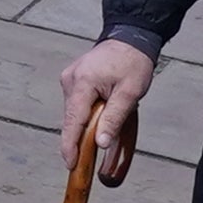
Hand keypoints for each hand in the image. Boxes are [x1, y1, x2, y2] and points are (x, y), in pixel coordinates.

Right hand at [59, 39, 151, 185]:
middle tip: (88, 159)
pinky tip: (99, 116)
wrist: (130, 39)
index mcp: (82, 83)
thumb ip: (114, 118)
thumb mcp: (130, 93)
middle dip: (79, 138)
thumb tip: (101, 143)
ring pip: (74, 112)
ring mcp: (69, 79)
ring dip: (85, 125)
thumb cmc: (133, 64)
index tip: (70, 163)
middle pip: (72, 118)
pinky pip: (77, 104)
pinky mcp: (73, 79)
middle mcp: (70, 80)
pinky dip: (86, 115)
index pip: (73, 120)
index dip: (70, 145)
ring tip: (103, 130)